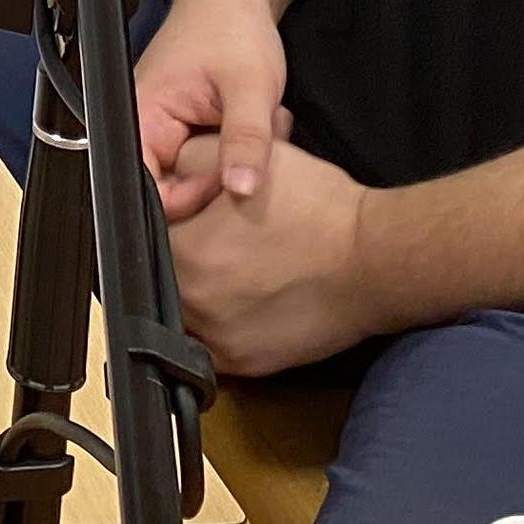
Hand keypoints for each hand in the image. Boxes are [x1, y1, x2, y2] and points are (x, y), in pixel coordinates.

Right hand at [136, 0, 292, 218]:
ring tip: (257, 133)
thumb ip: (246, 140)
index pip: (147, 187)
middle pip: (172, 186)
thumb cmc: (230, 26)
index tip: (226, 182)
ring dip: (231, 162)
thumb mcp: (250, 86)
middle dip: (221, 178)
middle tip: (253, 150)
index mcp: (141, 114)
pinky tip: (252, 129)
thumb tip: (241, 190)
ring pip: (194, 174)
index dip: (188, 199)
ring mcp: (166, 125)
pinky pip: (205, 158)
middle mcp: (145, 123)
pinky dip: (233, 151)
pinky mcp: (185, 125)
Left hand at [165, 135, 376, 376]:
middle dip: (182, 257)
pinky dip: (219, 325)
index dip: (166, 220)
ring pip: (185, 315)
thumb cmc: (317, 207)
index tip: (187, 215)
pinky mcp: (249, 365)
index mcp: (186, 254)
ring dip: (197, 293)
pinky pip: (213, 346)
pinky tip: (243, 298)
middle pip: (163, 279)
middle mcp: (196, 305)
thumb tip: (159, 170)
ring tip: (231, 269)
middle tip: (213, 241)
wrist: (376, 258)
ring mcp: (222, 342)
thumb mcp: (243, 158)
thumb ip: (185, 160)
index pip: (148, 235)